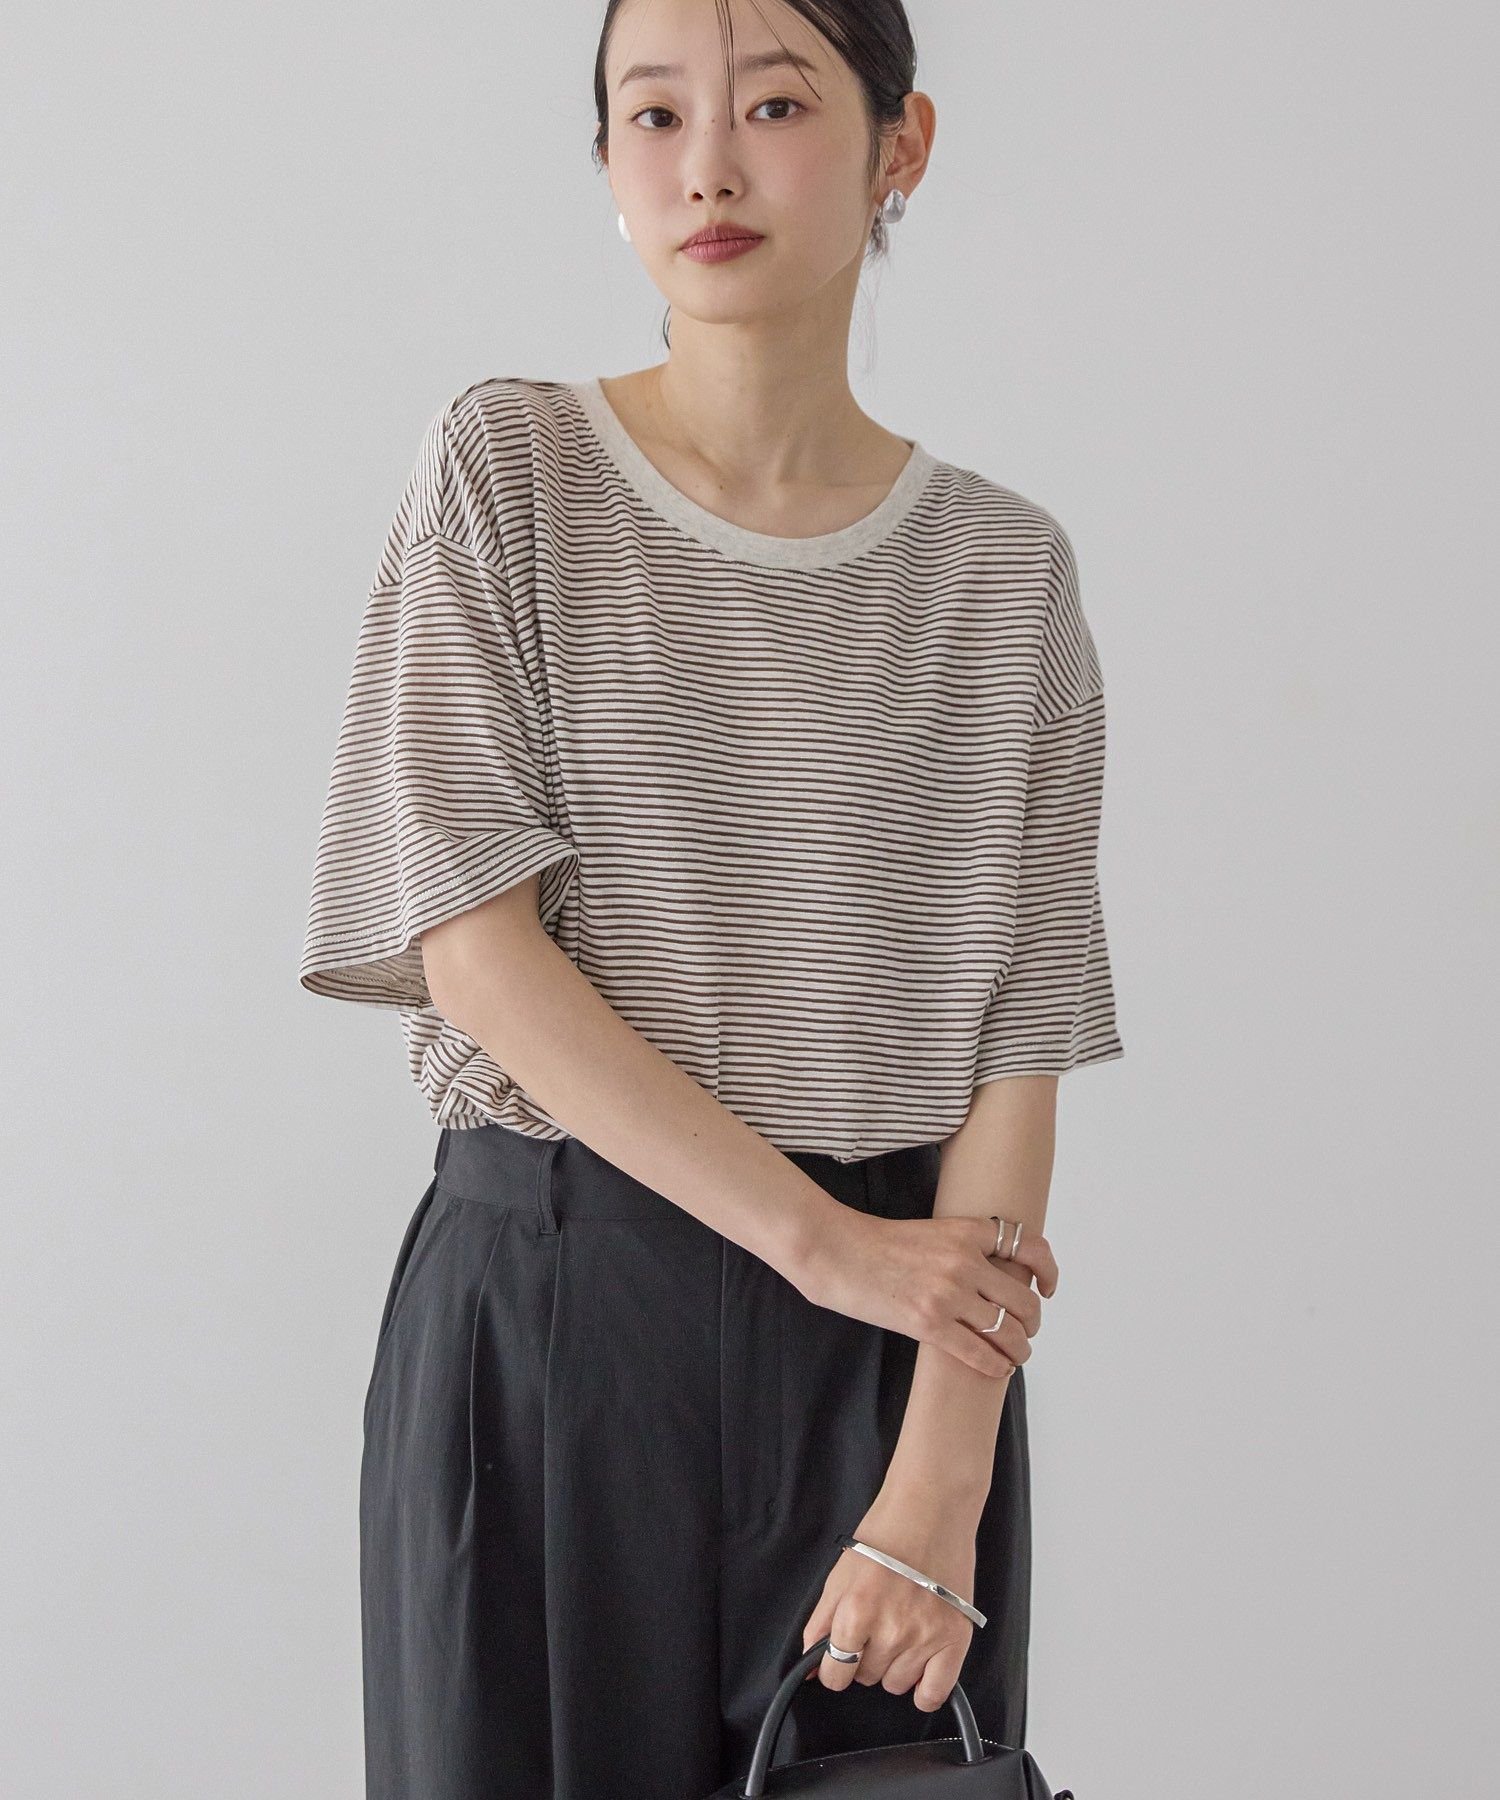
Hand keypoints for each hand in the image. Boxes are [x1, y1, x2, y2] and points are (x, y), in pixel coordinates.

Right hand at [795, 1210, 1057, 1378]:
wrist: (834, 1250)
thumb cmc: (874, 1243)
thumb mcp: (929, 1232)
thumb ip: (960, 1249)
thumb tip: (988, 1278)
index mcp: (966, 1231)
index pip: (1029, 1246)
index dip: (1048, 1271)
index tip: (1048, 1289)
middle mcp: (964, 1261)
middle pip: (1024, 1299)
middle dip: (1031, 1322)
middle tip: (1025, 1332)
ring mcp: (948, 1293)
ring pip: (1007, 1330)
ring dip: (1019, 1349)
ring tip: (1015, 1356)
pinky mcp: (928, 1323)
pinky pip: (979, 1353)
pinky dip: (996, 1365)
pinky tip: (998, 1369)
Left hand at [800, 1493, 985, 1711]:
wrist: (931, 1509)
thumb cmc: (884, 1535)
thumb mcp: (840, 1575)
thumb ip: (820, 1624)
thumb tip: (807, 1670)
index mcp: (856, 1611)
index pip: (835, 1672)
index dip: (833, 1667)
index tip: (839, 1657)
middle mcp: (891, 1630)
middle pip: (866, 1677)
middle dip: (866, 1657)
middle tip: (877, 1624)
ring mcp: (926, 1637)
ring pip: (896, 1684)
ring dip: (893, 1667)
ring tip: (901, 1630)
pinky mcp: (955, 1639)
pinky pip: (934, 1693)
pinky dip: (924, 1690)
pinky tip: (920, 1668)